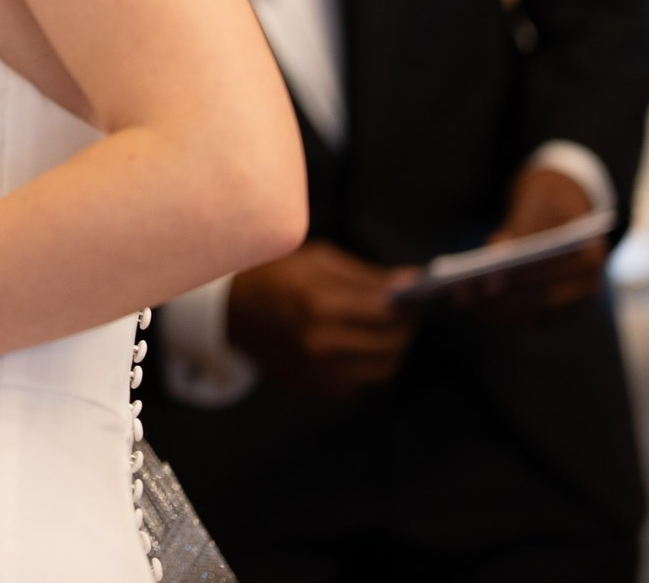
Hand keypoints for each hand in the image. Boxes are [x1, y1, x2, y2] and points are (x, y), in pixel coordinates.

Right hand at [226, 241, 421, 399]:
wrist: (229, 311)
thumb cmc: (274, 275)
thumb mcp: (317, 261)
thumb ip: (366, 275)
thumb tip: (412, 282)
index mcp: (318, 303)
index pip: (387, 314)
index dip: (410, 306)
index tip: (419, 297)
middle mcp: (318, 343)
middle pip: (390, 346)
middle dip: (406, 328)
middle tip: (406, 314)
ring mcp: (314, 371)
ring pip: (381, 371)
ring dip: (392, 350)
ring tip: (386, 331)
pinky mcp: (311, 388)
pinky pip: (360, 385)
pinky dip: (368, 366)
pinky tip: (358, 346)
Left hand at [453, 166, 606, 323]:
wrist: (564, 207)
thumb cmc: (546, 203)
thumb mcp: (535, 205)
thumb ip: (518, 231)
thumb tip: (496, 254)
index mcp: (589, 256)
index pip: (552, 274)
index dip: (519, 281)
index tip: (485, 283)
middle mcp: (588, 285)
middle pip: (541, 300)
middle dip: (500, 300)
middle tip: (462, 298)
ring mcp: (576, 301)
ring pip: (534, 312)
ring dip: (498, 312)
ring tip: (462, 305)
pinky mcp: (562, 310)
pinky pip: (531, 316)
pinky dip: (504, 314)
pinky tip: (476, 309)